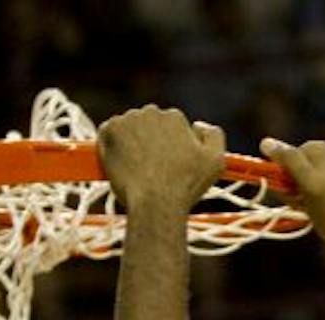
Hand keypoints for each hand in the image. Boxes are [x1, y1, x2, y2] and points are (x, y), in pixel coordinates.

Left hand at [98, 105, 227, 218]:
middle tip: (151, 168)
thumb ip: (214, 135)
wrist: (155, 202)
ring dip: (130, 143)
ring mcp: (128, 120)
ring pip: (128, 129)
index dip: (168, 147)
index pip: (168, 127)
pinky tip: (121, 163)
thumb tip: (198, 124)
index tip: (166, 165)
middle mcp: (151, 112)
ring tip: (137, 169)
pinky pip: (108, 133)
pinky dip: (112, 145)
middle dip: (149, 141)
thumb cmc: (186, 186)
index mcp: (174, 117)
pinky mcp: (109, 131)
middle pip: (147, 125)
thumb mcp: (216, 161)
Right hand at [255, 137, 324, 256]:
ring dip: (295, 196)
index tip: (286, 189)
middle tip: (298, 201)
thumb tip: (265, 142)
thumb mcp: (308, 181)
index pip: (284, 155)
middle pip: (290, 169)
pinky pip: (307, 191)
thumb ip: (288, 159)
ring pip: (297, 182)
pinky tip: (313, 211)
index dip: (281, 173)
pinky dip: (305, 201)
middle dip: (288, 186)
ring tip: (308, 208)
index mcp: (319, 148)